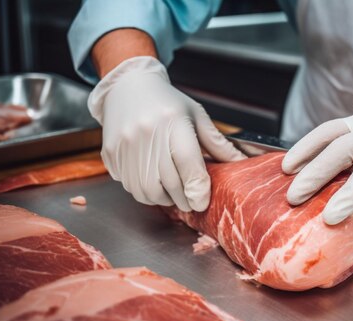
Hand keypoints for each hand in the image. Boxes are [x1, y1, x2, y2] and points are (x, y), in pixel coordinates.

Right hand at [88, 56, 244, 210]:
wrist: (127, 87)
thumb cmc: (167, 102)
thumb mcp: (196, 116)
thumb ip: (217, 143)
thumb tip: (241, 163)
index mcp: (173, 120)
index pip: (188, 163)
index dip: (198, 188)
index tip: (202, 202)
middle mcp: (147, 133)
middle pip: (169, 182)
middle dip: (184, 199)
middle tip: (192, 201)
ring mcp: (126, 145)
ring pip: (148, 191)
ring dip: (165, 199)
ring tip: (174, 192)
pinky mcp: (112, 154)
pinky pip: (130, 186)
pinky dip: (146, 193)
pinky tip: (156, 185)